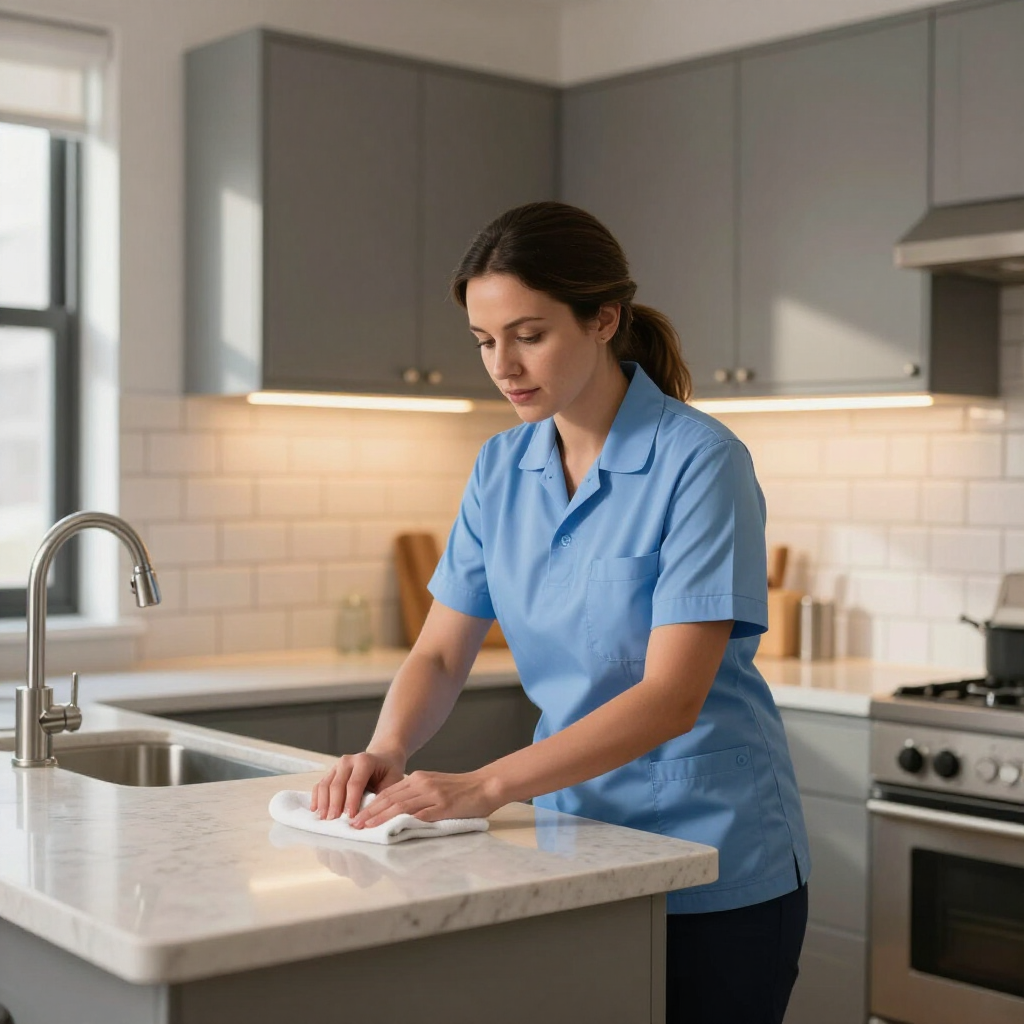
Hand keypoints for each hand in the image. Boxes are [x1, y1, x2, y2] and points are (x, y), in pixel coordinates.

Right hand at [310, 750, 406, 819]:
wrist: (382, 758)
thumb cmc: (388, 772)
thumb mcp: (392, 781)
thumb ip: (383, 796)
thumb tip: (372, 815)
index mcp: (364, 761)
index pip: (355, 783)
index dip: (351, 801)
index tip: (350, 817)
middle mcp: (348, 761)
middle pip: (337, 784)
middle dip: (335, 804)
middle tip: (334, 821)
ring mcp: (337, 765)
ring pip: (325, 784)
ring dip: (323, 803)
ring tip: (324, 819)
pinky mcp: (331, 772)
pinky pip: (319, 785)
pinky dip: (316, 798)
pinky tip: (316, 810)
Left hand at [348, 769, 502, 828]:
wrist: (487, 785)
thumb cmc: (463, 790)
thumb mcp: (436, 786)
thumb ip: (419, 795)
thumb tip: (400, 810)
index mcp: (419, 778)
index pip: (389, 792)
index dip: (371, 804)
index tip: (357, 815)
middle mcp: (422, 783)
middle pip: (389, 798)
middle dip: (369, 812)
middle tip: (353, 824)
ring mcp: (432, 794)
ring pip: (399, 806)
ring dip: (379, 818)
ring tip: (365, 827)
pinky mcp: (442, 806)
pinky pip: (419, 814)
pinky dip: (402, 822)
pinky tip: (391, 829)